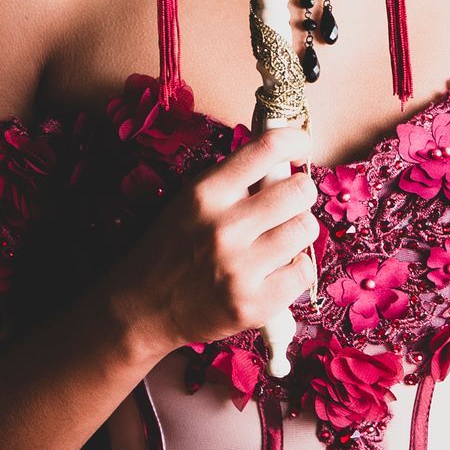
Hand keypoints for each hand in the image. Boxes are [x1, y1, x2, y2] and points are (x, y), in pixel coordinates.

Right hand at [105, 130, 317, 363]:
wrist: (143, 310)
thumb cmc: (173, 250)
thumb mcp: (191, 202)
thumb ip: (233, 181)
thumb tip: (285, 159)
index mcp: (206, 193)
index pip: (267, 148)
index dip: (295, 140)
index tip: (301, 145)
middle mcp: (224, 227)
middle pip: (299, 190)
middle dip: (300, 193)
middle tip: (289, 204)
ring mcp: (240, 268)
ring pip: (306, 229)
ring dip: (299, 231)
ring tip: (280, 239)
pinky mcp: (255, 304)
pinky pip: (305, 272)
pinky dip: (297, 268)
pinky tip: (276, 270)